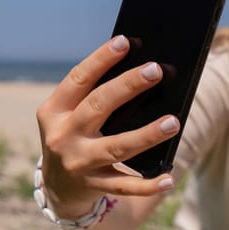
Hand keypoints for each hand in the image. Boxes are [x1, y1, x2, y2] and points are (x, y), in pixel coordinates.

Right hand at [36, 35, 179, 217]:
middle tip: (155, 70)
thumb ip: (96, 96)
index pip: (78, 79)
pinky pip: (125, 185)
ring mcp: (78, 163)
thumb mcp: (72, 115)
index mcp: (55, 110)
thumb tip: (141, 72)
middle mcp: (62, 135)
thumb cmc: (75, 136)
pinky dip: (149, 185)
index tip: (124, 41)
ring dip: (146, 134)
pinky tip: (169, 179)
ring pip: (116, 146)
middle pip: (98, 106)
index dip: (101, 59)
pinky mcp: (93, 186)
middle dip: (127, 86)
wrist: (57, 188)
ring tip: (173, 122)